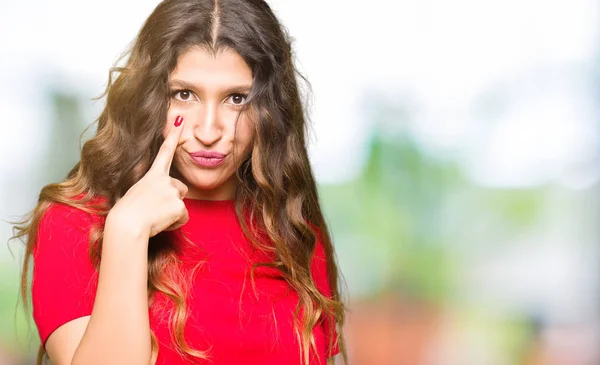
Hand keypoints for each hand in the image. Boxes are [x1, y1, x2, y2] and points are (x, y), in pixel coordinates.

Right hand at [108, 116, 188, 237]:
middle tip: (155, 209)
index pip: (165, 151)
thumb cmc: (127, 214)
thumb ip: (154, 191)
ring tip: (155, 216)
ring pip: (181, 205)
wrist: (127, 224)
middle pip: (180, 189)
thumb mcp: (138, 195)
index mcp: (152, 175)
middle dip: (172, 200)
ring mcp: (172, 191)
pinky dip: (174, 223)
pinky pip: (183, 217)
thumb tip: (163, 199)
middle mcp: (164, 179)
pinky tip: (161, 222)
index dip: (173, 135)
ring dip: (172, 213)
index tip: (180, 120)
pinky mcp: (179, 205)